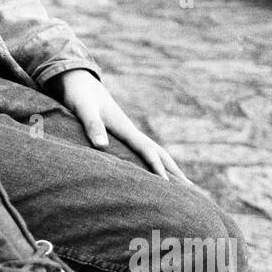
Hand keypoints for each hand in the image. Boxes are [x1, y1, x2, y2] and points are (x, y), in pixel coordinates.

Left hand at [47, 69, 190, 182]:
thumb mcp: (83, 109)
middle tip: (192, 190)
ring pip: (154, 152)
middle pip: (159, 153)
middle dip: (175, 171)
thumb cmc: (79, 95)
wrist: (79, 80)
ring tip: (182, 185)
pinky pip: (142, 152)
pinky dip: (153, 163)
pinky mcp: (121, 135)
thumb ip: (92, 125)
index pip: (146, 150)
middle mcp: (131, 130)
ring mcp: (128, 132)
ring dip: (168, 168)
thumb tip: (102, 147)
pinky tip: (154, 173)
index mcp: (124, 127)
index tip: (168, 185)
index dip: (157, 168)